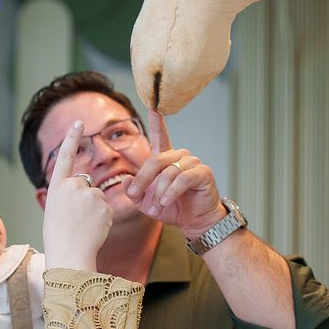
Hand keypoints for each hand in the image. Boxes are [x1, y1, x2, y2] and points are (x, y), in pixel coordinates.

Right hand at [42, 120, 112, 270]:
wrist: (69, 255)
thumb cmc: (59, 238)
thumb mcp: (56, 211)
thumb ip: (68, 195)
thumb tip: (86, 186)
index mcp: (56, 188)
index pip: (64, 157)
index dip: (72, 139)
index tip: (79, 122)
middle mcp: (72, 187)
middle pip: (86, 185)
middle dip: (86, 200)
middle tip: (77, 221)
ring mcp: (89, 194)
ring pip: (98, 198)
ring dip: (96, 211)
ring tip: (84, 227)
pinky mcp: (104, 205)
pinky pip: (107, 209)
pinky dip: (103, 219)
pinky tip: (94, 230)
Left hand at [125, 110, 225, 236]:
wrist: (194, 222)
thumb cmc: (172, 209)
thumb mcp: (145, 202)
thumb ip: (133, 192)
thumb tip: (125, 179)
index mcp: (166, 159)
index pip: (160, 136)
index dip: (157, 121)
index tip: (153, 106)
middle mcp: (180, 156)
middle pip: (155, 160)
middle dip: (143, 180)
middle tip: (137, 195)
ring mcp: (193, 163)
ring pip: (168, 172)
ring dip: (159, 192)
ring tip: (156, 207)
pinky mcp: (203, 172)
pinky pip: (183, 178)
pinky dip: (172, 191)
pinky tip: (167, 201)